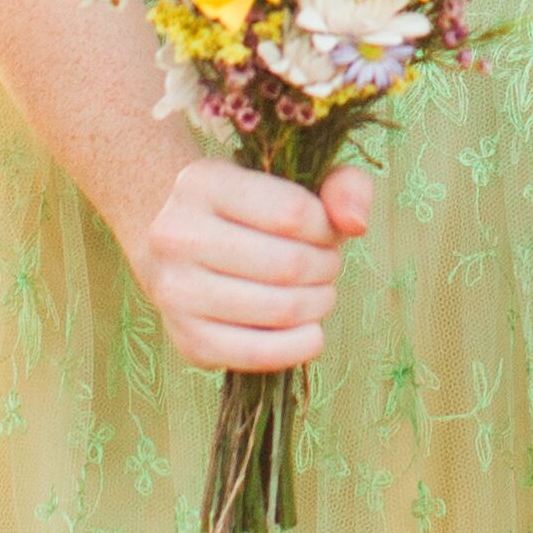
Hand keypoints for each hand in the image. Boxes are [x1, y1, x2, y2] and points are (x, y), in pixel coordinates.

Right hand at [132, 155, 374, 371]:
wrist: (181, 251)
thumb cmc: (252, 212)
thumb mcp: (294, 179)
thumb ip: (342, 184)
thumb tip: (356, 223)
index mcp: (203, 183)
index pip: (292, 213)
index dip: (326, 229)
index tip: (325, 232)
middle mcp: (177, 235)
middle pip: (289, 265)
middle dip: (326, 268)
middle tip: (326, 266)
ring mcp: (176, 292)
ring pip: (280, 309)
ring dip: (318, 304)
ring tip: (317, 293)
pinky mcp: (188, 340)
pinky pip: (260, 353)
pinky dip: (300, 346)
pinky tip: (309, 331)